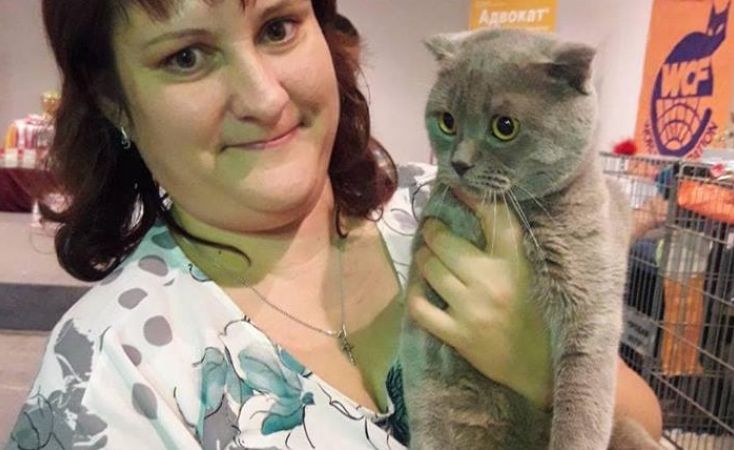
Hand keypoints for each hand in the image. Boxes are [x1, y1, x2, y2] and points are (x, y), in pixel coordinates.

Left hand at [407, 190, 552, 407]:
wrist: (542, 365)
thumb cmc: (539, 312)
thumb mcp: (531, 270)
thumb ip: (509, 240)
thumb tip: (476, 201)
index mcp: (516, 261)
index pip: (492, 216)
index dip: (469, 196)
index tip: (454, 187)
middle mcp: (492, 281)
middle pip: (444, 243)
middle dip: (432, 232)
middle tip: (432, 230)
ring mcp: (472, 309)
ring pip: (430, 269)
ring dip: (423, 257)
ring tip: (426, 255)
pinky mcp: (459, 335)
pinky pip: (421, 307)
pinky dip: (415, 292)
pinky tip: (420, 285)